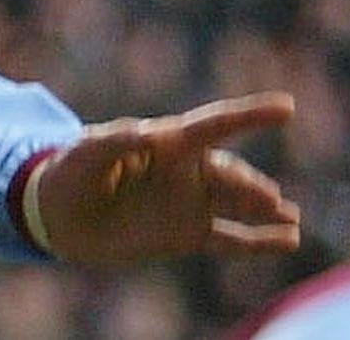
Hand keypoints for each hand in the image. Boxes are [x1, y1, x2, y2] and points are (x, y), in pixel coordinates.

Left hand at [33, 91, 301, 265]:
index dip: (250, 115)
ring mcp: (191, 203)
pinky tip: (289, 240)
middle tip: (269, 198)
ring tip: (290, 217)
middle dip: (250, 185)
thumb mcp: (83, 152)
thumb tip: (146, 133)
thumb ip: (114, 140)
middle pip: (230, 174)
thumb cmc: (69, 172)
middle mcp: (187, 170)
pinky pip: (232, 239)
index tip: (286, 106)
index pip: (215, 124)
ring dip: (266, 210)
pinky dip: (260, 242)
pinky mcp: (188, 235)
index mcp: (167, 142)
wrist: (58, 216)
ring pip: (239, 205)